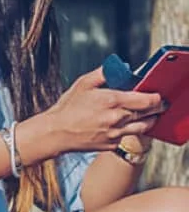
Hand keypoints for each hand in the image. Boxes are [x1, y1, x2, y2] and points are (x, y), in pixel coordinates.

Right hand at [23, 67, 164, 157]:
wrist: (55, 133)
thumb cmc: (67, 109)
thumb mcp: (82, 84)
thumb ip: (103, 73)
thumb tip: (117, 67)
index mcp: (112, 100)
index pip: (148, 100)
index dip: (156, 97)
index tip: (156, 94)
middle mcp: (117, 118)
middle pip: (150, 113)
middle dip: (155, 107)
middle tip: (155, 103)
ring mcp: (116, 133)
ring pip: (145, 127)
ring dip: (148, 119)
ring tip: (144, 114)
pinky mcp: (113, 144)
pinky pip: (128, 135)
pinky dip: (129, 129)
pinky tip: (122, 124)